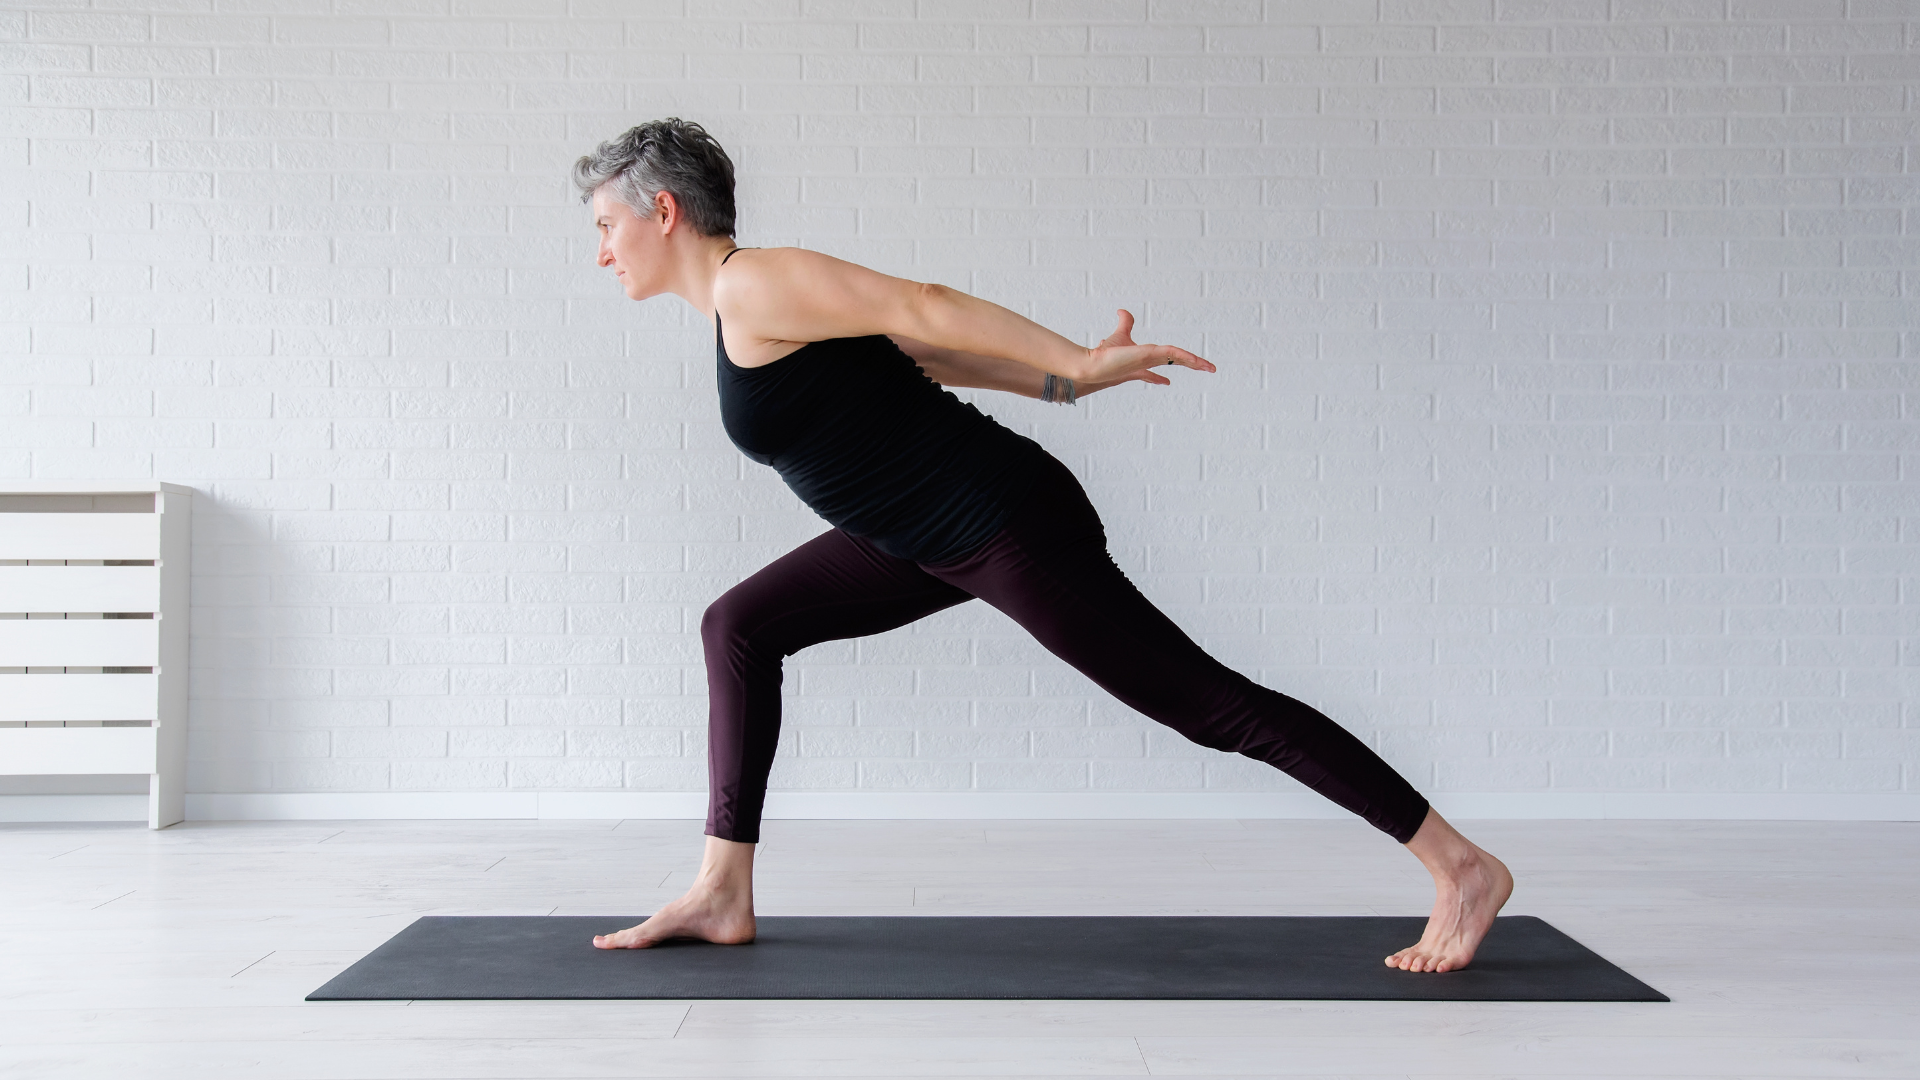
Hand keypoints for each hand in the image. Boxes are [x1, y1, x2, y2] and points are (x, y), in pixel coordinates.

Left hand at [1080, 309, 1213, 387]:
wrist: (1095, 363)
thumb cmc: (1105, 354)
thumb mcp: (1120, 335)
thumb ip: (1125, 324)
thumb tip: (1121, 311)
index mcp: (1146, 359)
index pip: (1162, 364)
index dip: (1170, 369)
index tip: (1168, 382)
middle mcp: (1151, 362)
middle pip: (1176, 361)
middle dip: (1194, 364)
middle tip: (1210, 368)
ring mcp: (1152, 359)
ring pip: (1178, 359)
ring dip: (1195, 362)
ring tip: (1210, 368)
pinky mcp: (1150, 356)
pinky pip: (1171, 354)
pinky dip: (1184, 357)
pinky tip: (1195, 360)